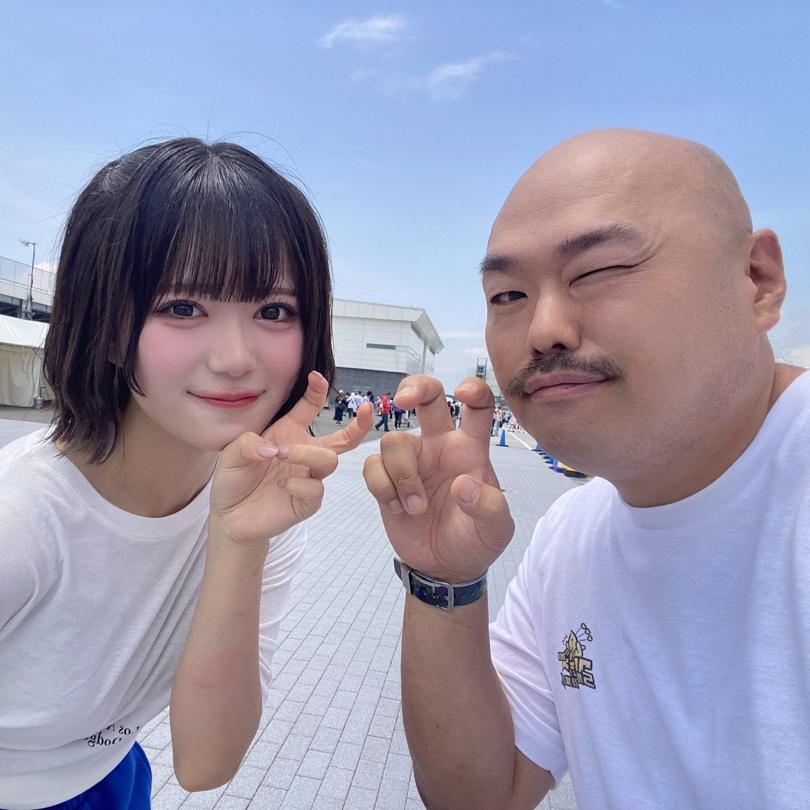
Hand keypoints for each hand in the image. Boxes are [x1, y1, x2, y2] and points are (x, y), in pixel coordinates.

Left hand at [211, 371, 372, 544]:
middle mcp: (304, 454)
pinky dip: (298, 485)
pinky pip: (316, 490)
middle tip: (366, 411)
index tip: (316, 377)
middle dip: (359, 425)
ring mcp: (308, 478)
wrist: (230, 516)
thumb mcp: (231, 454)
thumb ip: (247, 444)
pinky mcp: (306, 502)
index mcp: (289, 434)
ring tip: (281, 455)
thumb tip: (272, 449)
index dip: (317, 392)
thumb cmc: (235, 479)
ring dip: (306, 454)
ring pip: (328, 460)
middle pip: (343, 439)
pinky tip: (280, 486)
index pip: (309, 409)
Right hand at [363, 375, 513, 582]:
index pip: (478, 406)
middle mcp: (440, 446)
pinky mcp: (387, 480)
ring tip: (416, 509)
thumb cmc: (476, 540)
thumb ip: (487, 506)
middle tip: (402, 401)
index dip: (474, 389)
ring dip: (401, 475)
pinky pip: (372, 466)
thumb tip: (462, 485)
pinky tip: (397, 509)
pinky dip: (382, 487)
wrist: (446, 568)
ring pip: (393, 440)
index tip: (462, 392)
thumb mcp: (495, 529)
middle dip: (413, 387)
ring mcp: (412, 461)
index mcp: (470, 449)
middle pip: (427, 397)